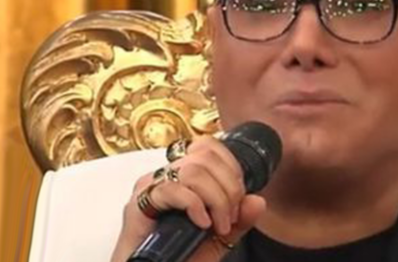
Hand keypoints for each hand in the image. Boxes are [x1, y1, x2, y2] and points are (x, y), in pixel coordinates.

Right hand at [111, 136, 266, 261]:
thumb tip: (258, 201)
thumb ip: (238, 221)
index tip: (239, 198)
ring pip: (193, 170)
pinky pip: (171, 190)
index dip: (231, 167)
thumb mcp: (218, 240)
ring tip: (218, 226)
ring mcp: (149, 188)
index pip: (209, 147)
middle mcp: (164, 175)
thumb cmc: (179, 258)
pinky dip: (195, 206)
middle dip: (229, 187)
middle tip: (231, 218)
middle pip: (206, 156)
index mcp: (181, 176)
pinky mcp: (138, 205)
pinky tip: (201, 224)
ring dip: (216, 199)